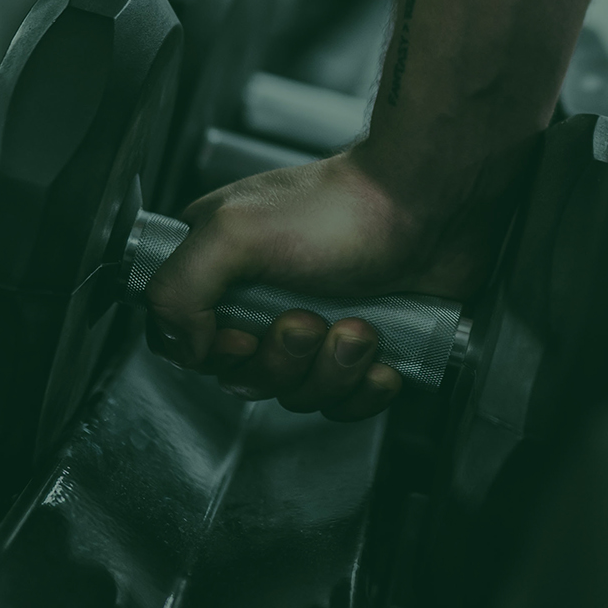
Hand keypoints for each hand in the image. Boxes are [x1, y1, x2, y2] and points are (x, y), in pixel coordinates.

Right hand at [144, 148, 503, 419]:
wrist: (430, 206)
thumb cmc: (341, 207)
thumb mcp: (234, 232)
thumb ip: (178, 289)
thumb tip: (186, 348)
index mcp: (221, 267)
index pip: (184, 342)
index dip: (216, 355)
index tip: (245, 336)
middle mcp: (262, 298)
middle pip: (245, 377)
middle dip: (284, 359)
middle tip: (309, 319)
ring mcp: (315, 325)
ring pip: (299, 393)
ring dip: (332, 369)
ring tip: (358, 326)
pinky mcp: (360, 348)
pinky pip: (346, 401)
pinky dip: (365, 387)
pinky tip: (382, 355)